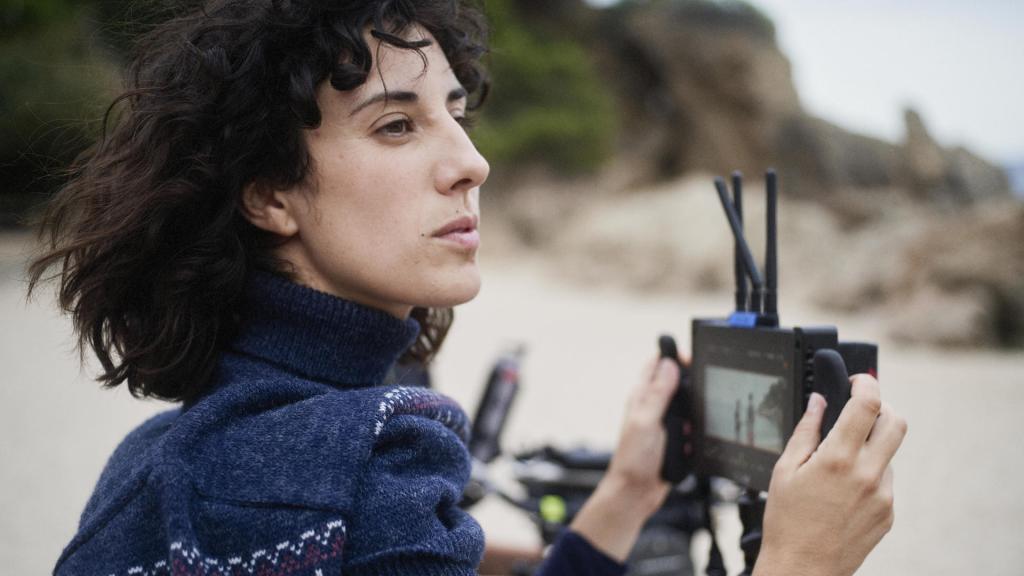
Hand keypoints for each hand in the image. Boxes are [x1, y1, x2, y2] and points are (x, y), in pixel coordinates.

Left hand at [569, 357, 680, 561]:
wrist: (635, 493)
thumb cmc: (633, 460)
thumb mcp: (646, 422)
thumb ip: (657, 393)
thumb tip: (669, 364)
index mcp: (641, 397)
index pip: (656, 365)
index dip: (672, 357)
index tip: (690, 358)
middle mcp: (651, 407)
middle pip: (676, 384)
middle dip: (689, 391)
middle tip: (693, 403)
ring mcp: (662, 424)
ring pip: (687, 408)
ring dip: (692, 418)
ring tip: (685, 431)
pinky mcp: (672, 440)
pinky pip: (690, 430)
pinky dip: (692, 436)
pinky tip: (686, 445)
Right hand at [756, 375, 907, 575]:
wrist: (803, 568)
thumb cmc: (787, 521)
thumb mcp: (785, 469)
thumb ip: (806, 430)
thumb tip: (819, 401)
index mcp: (838, 458)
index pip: (868, 404)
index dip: (865, 383)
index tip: (856, 381)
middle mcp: (867, 474)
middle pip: (897, 421)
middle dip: (881, 408)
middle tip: (860, 413)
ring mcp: (883, 496)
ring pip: (889, 453)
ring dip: (870, 447)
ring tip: (838, 466)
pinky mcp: (889, 513)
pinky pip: (885, 481)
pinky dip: (869, 475)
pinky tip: (843, 492)